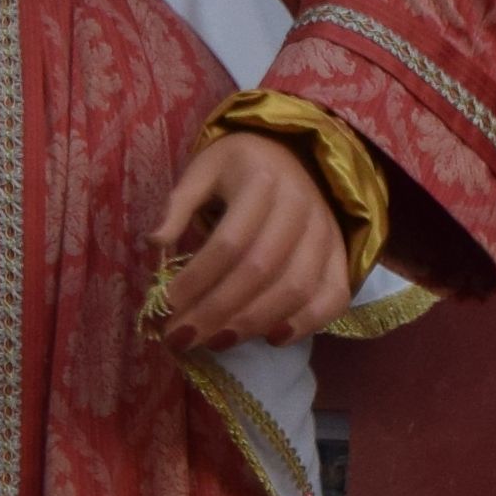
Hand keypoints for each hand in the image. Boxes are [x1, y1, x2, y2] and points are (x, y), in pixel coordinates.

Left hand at [145, 129, 354, 354]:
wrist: (293, 154)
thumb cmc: (239, 167)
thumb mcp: (203, 169)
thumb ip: (178, 204)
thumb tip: (154, 243)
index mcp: (261, 180)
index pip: (228, 241)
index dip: (196, 279)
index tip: (165, 305)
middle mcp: (300, 205)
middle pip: (260, 269)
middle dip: (217, 311)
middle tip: (182, 337)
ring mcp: (326, 232)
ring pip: (295, 288)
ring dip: (253, 323)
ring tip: (215, 342)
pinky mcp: (341, 254)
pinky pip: (334, 296)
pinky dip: (307, 323)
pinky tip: (273, 338)